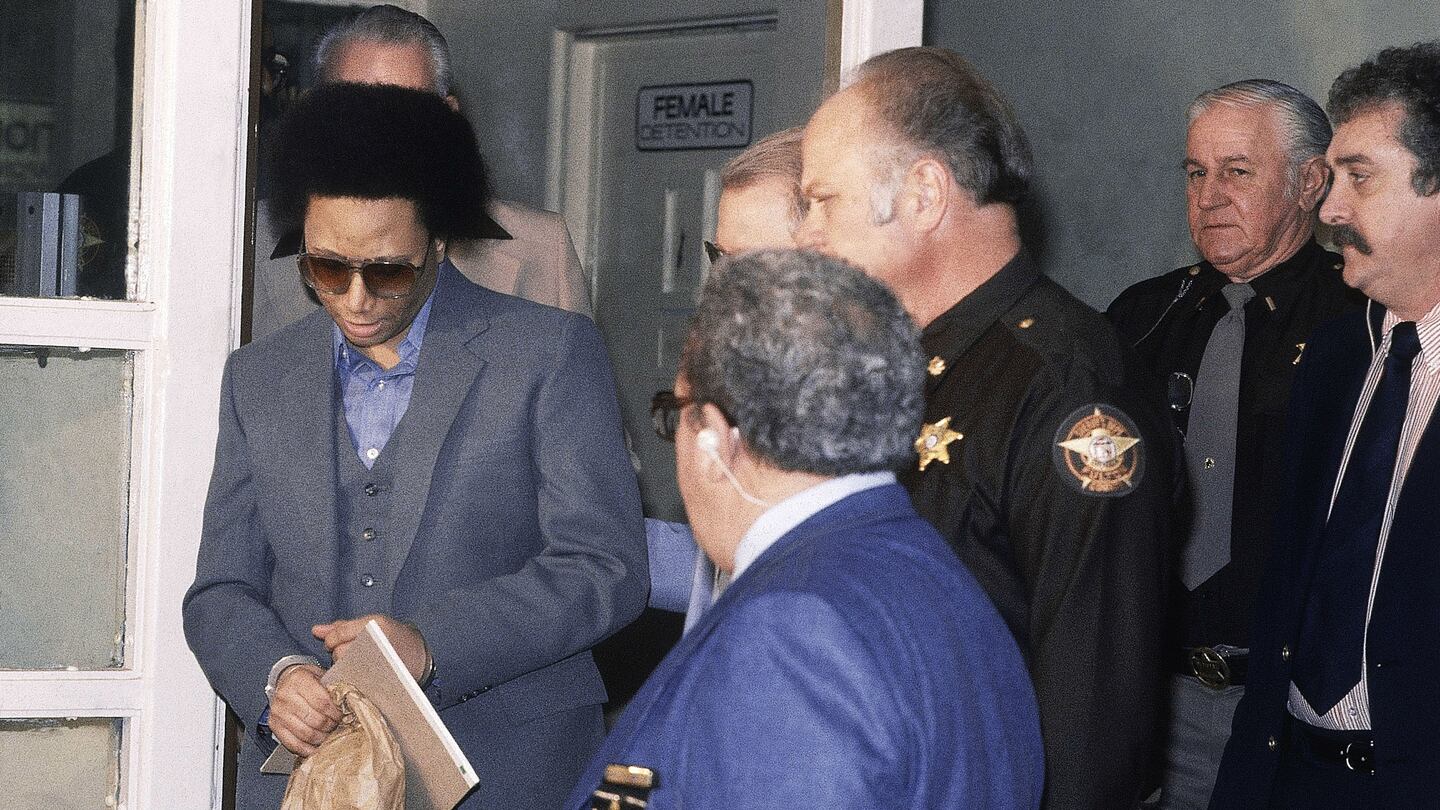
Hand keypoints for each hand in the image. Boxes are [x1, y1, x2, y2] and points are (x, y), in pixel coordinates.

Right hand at [267, 663, 340, 756]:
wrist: (286, 681)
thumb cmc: (307, 680)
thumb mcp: (320, 675)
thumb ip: (333, 687)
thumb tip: (350, 703)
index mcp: (298, 680)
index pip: (322, 702)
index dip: (335, 712)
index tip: (342, 715)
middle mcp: (285, 696)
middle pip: (315, 720)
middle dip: (330, 726)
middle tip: (337, 725)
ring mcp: (278, 712)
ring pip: (305, 734)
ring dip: (321, 738)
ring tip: (329, 734)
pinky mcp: (274, 726)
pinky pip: (292, 744)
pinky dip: (307, 749)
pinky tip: (316, 747)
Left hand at [313, 614, 429, 681]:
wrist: (417, 654)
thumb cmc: (391, 636)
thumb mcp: (369, 623)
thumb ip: (341, 627)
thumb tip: (316, 630)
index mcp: (375, 625)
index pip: (338, 634)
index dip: (331, 639)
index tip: (334, 643)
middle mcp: (377, 642)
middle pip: (339, 652)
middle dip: (339, 653)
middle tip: (350, 654)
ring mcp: (379, 663)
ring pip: (345, 667)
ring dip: (345, 667)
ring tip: (357, 664)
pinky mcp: (380, 679)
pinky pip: (354, 680)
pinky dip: (352, 678)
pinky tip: (359, 674)